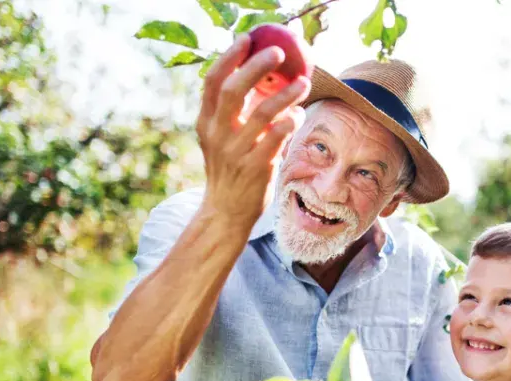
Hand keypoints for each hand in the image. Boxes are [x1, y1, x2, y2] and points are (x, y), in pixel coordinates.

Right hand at [196, 34, 310, 229]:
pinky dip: (289, 122)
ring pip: (262, 113)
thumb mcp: (221, 139)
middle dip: (257, 66)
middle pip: (234, 90)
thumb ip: (235, 112)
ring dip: (286, 94)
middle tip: (279, 52)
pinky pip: (276, 139)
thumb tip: (262, 78)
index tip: (248, 39)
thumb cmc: (230, 169)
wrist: (225, 212)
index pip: (213, 80)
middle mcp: (217, 134)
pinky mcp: (254, 168)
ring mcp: (235, 151)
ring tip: (304, 83)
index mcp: (206, 121)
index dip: (230, 57)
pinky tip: (298, 116)